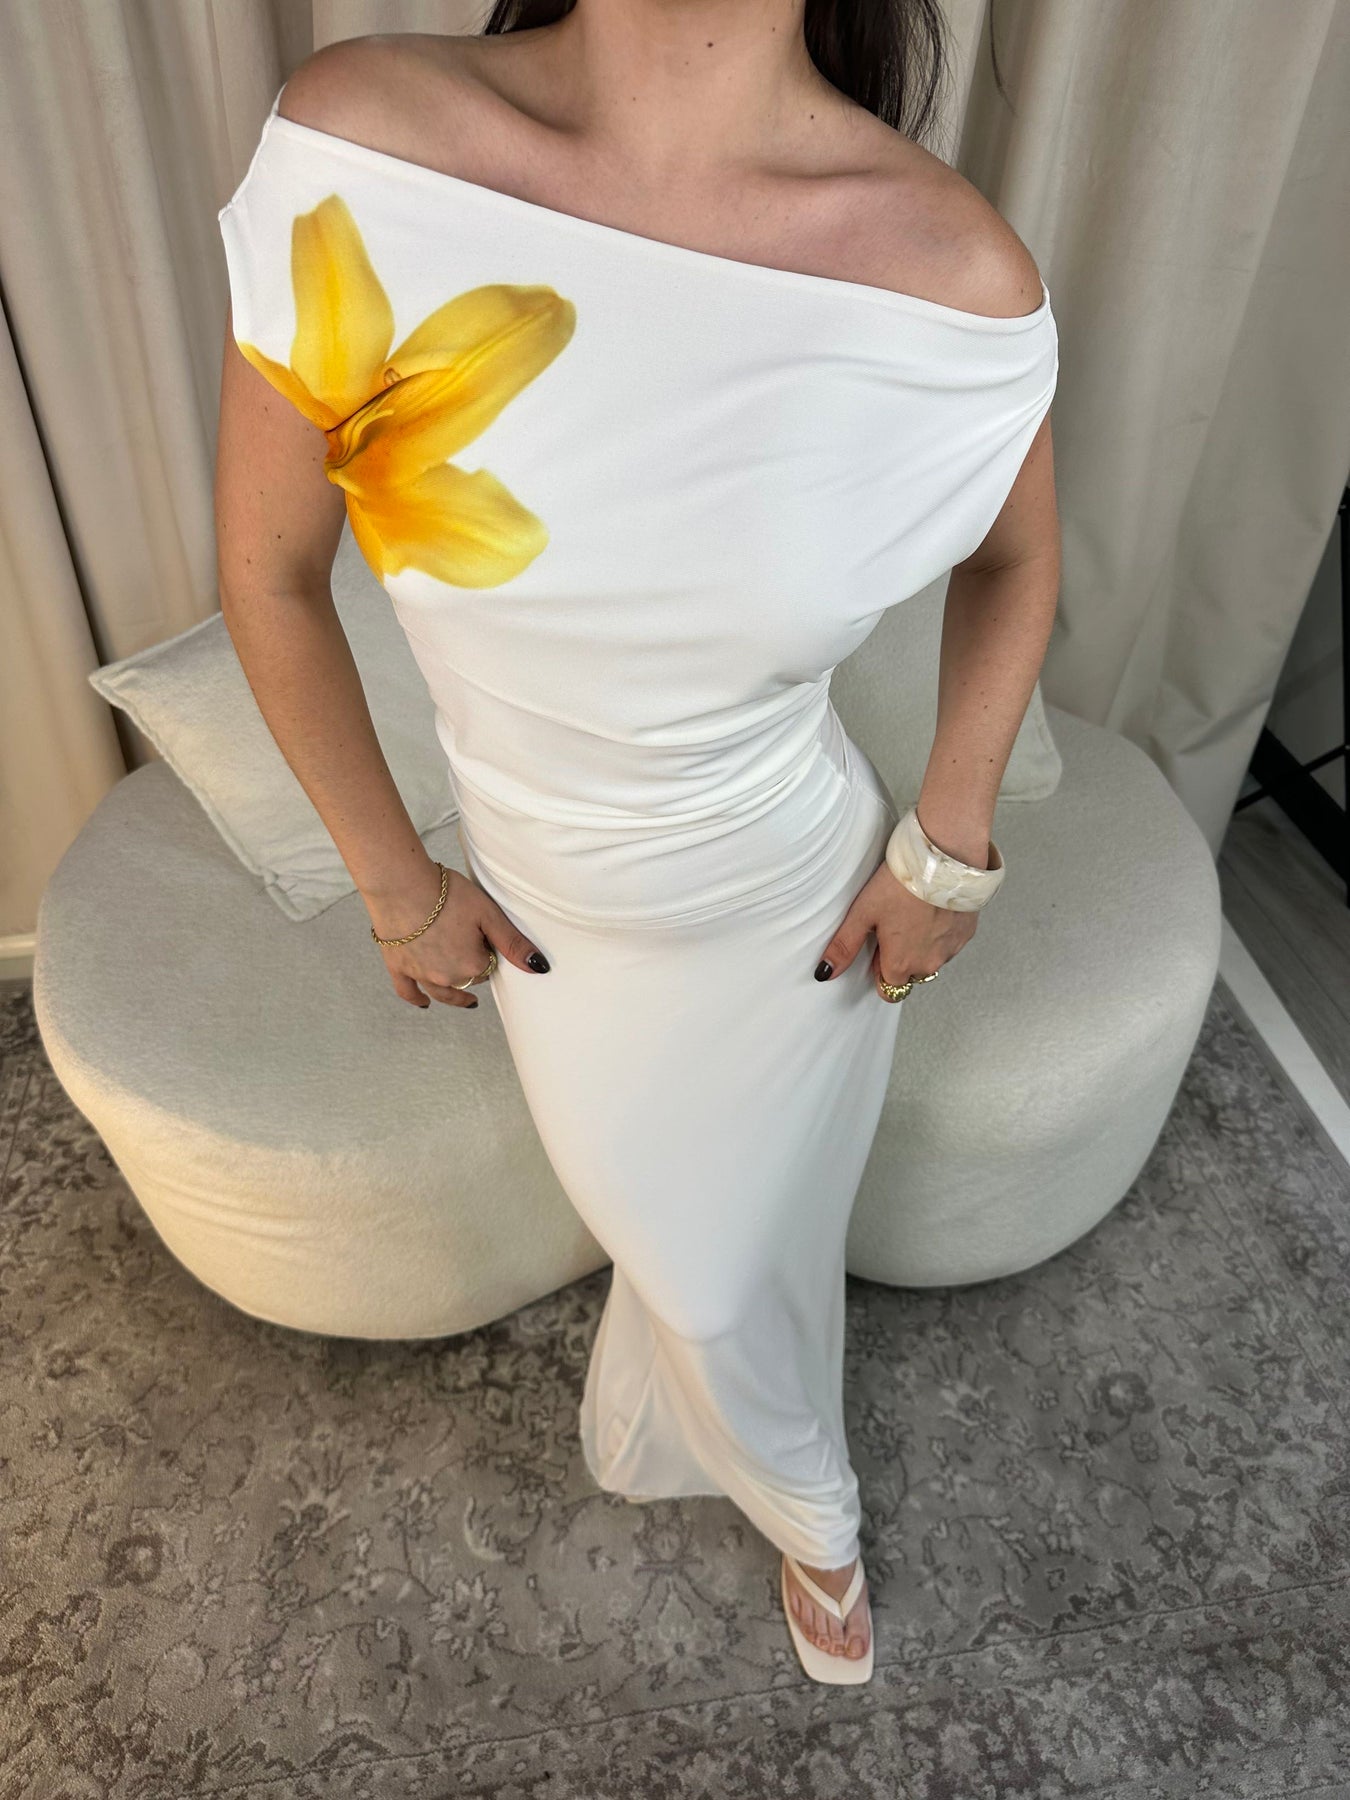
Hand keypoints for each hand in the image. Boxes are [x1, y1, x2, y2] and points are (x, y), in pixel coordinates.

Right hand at [364, 857, 550, 1010]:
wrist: (401, 885)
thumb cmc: (447, 894)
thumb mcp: (488, 914)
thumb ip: (513, 943)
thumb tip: (540, 967)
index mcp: (471, 965)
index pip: (487, 966)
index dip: (486, 952)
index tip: (482, 937)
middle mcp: (446, 976)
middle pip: (466, 979)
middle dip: (471, 969)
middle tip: (472, 954)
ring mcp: (420, 974)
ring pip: (442, 993)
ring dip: (455, 998)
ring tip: (467, 1002)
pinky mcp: (397, 966)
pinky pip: (408, 991)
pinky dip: (416, 998)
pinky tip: (424, 1003)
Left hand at [815, 858, 976, 998]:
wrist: (943, 862)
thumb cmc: (902, 886)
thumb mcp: (863, 913)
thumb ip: (844, 947)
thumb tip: (825, 972)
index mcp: (901, 965)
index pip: (888, 988)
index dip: (879, 967)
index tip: (879, 945)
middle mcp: (928, 964)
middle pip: (909, 974)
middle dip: (901, 956)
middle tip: (895, 923)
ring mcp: (950, 951)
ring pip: (931, 959)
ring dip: (922, 945)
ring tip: (914, 913)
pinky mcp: (966, 935)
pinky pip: (949, 943)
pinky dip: (940, 932)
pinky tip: (932, 909)